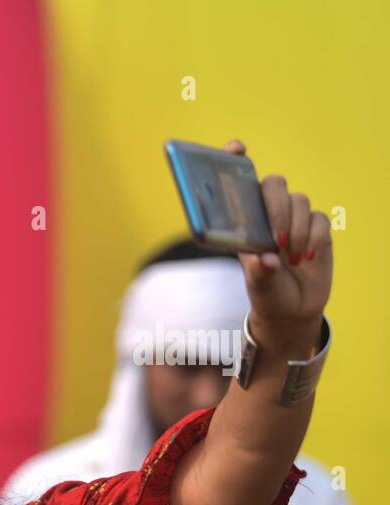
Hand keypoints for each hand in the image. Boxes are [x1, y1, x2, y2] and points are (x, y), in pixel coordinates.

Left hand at [224, 139, 331, 349]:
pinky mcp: (316, 226)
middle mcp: (268, 214)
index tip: (235, 147)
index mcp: (244, 222)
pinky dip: (312, 237)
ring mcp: (293, 218)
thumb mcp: (258, 286)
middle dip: (276, 207)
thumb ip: (260, 272)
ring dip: (295, 230)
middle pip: (274, 185)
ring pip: (299, 200)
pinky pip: (318, 217)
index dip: (236, 160)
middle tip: (276, 239)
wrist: (292, 309)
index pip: (239, 183)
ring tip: (290, 259)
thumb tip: (267, 259)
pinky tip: (305, 258)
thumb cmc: (266, 293)